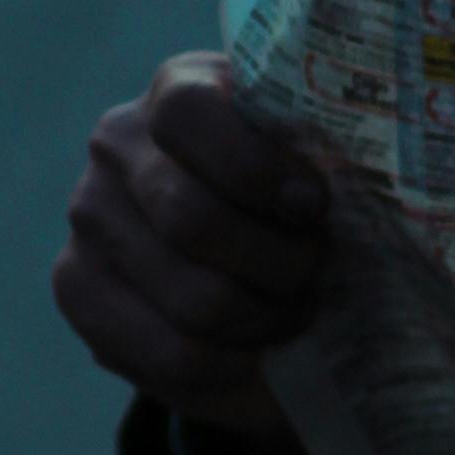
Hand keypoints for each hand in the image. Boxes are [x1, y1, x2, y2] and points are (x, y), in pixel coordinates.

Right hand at [53, 55, 327, 436]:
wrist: (236, 248)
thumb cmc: (295, 193)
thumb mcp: (314, 156)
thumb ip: (330, 156)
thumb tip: (377, 186)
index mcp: (180, 89)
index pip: (191, 115)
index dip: (258, 168)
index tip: (314, 206)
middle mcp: (117, 143)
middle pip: (194, 220)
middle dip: (279, 262)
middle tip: (319, 276)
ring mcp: (90, 218)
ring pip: (190, 299)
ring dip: (264, 319)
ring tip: (297, 314)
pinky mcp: (78, 289)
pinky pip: (166, 353)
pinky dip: (229, 366)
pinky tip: (258, 353)